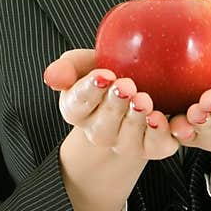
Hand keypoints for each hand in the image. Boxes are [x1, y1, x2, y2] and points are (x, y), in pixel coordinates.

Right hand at [43, 49, 180, 161]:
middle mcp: (101, 131)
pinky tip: (159, 118)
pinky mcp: (152, 146)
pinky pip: (155, 146)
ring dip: (135, 120)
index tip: (103, 75)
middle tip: (126, 86)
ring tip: (143, 100)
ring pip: (127, 139)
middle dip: (114, 105)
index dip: (90, 91)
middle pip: (103, 126)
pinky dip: (158, 134)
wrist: (139, 89)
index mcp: (79, 110)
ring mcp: (126, 142)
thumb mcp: (87, 63)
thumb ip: (68, 67)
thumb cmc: (109, 73)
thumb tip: (51, 76)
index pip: (77, 105)